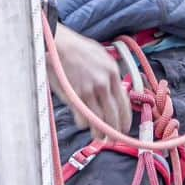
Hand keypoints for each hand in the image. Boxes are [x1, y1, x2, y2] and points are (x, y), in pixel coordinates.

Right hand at [49, 24, 131, 138]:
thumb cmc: (78, 49)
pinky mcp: (74, 96)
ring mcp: (89, 90)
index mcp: (113, 72)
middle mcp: (104, 83)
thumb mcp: (101, 56)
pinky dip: (84, 123)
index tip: (124, 127)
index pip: (124, 102)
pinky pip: (82, 118)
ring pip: (98, 120)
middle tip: (113, 139)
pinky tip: (84, 124)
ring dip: (99, 132)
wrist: (59, 45)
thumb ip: (109, 73)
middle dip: (114, 130)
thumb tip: (115, 89)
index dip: (125, 118)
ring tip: (99, 138)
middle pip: (113, 115)